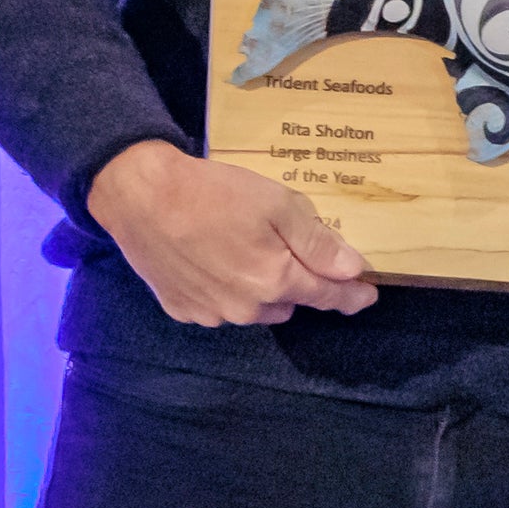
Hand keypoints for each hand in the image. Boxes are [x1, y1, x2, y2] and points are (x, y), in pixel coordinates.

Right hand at [87, 140, 378, 326]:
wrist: (141, 195)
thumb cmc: (214, 194)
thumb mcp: (278, 206)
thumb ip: (318, 243)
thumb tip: (354, 270)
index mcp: (275, 282)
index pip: (327, 296)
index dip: (352, 295)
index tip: (367, 293)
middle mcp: (246, 308)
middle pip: (291, 302)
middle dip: (298, 281)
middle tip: (286, 246)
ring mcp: (211, 313)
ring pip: (256, 308)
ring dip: (261, 288)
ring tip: (244, 248)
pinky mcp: (182, 309)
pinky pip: (220, 306)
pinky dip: (225, 289)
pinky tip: (213, 258)